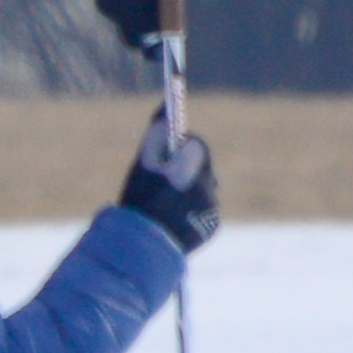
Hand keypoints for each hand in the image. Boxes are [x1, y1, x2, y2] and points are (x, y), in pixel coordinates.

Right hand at [118, 121, 220, 252]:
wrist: (143, 246)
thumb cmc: (140, 200)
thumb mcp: (143, 163)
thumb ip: (157, 134)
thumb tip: (165, 106)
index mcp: (194, 166)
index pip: (196, 145)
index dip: (182, 147)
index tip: (171, 150)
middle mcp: (209, 185)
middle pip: (202, 168)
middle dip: (187, 169)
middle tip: (167, 176)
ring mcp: (212, 207)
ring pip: (204, 190)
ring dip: (190, 190)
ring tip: (168, 200)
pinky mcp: (212, 226)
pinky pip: (204, 211)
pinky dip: (193, 211)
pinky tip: (174, 217)